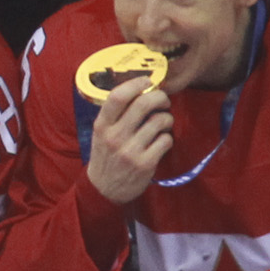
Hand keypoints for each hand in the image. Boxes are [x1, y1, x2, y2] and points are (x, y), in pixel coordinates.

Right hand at [82, 76, 172, 204]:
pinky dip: (168, 138)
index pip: (118, 96)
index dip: (136, 83)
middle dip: (160, 97)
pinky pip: (165, 140)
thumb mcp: (101, 134)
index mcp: (102, 125)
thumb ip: (115, 115)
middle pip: (143, 104)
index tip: (147, 81)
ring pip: (159, 121)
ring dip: (167, 118)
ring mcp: (130, 151)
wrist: (104, 190)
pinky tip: (162, 141)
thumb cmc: (105, 156)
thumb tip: (139, 89)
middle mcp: (115, 136)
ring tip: (164, 123)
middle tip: (163, 101)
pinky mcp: (145, 164)